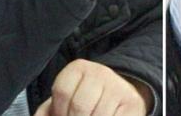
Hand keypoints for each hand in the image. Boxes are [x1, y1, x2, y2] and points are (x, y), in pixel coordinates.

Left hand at [33, 59, 148, 115]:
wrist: (123, 94)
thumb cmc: (88, 102)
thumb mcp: (65, 102)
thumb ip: (48, 111)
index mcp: (78, 68)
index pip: (62, 92)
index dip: (60, 111)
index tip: (64, 114)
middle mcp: (100, 73)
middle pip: (79, 107)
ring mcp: (119, 88)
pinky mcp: (133, 104)